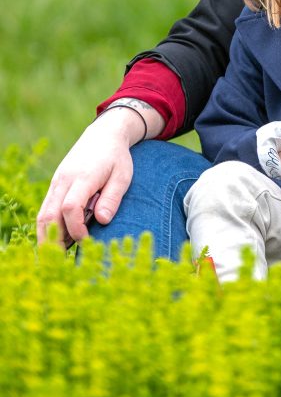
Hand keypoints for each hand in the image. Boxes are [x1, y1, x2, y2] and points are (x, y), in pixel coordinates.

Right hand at [36, 107, 153, 246]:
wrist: (103, 135)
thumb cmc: (116, 157)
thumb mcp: (123, 176)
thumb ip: (112, 198)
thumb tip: (103, 221)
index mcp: (83, 177)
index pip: (70, 207)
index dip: (75, 228)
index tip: (87, 242)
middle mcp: (64, 180)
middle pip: (49, 215)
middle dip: (52, 241)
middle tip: (62, 262)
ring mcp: (56, 182)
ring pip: (43, 214)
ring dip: (47, 237)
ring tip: (58, 257)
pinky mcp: (54, 186)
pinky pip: (46, 209)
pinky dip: (49, 227)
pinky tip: (59, 241)